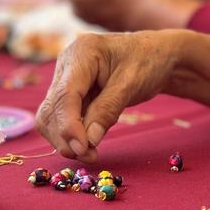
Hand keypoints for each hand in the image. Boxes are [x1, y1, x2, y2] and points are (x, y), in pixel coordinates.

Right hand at [36, 31, 182, 160]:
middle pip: (52, 108)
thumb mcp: (132, 84)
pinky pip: (62, 118)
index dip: (68, 125)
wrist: (157, 56)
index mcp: (82, 53)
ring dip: (66, 139)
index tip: (81, 148)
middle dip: (65, 136)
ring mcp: (65, 78)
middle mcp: (67, 64)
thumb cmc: (148, 61)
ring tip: (91, 153)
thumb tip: (88, 141)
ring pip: (51, 117)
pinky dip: (73, 134)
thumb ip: (108, 110)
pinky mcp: (70, 93)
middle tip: (89, 156)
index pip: (65, 94)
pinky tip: (89, 144)